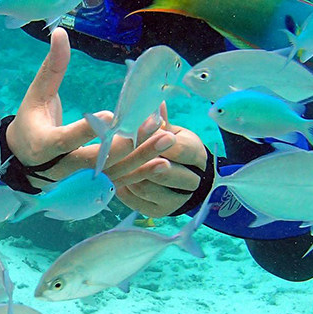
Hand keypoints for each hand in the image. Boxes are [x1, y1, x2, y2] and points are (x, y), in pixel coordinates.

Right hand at [6, 28, 150, 185]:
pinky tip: (164, 162)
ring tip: (167, 139)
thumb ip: (52, 68)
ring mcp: (79, 181)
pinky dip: (141, 174)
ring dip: (142, 157)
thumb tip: (60, 32)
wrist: (25, 163)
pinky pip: (119, 182)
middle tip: (152, 124)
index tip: (109, 116)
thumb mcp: (36, 96)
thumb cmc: (31, 123)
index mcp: (44, 145)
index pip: (65, 140)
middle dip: (125, 145)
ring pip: (112, 173)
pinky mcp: (93, 188)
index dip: (85, 131)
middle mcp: (63, 168)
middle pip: (95, 161)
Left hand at [110, 103, 207, 217]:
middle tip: (124, 149)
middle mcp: (190, 183)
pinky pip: (135, 201)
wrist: (182, 180)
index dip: (160, 140)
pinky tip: (115, 176)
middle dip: (144, 161)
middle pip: (165, 173)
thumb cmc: (174, 149)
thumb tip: (155, 101)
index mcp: (196, 156)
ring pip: (147, 188)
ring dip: (130, 174)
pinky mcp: (157, 212)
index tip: (144, 130)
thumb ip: (163, 121)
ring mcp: (173, 201)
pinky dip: (123, 188)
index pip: (181, 150)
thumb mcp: (174, 132)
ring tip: (116, 161)